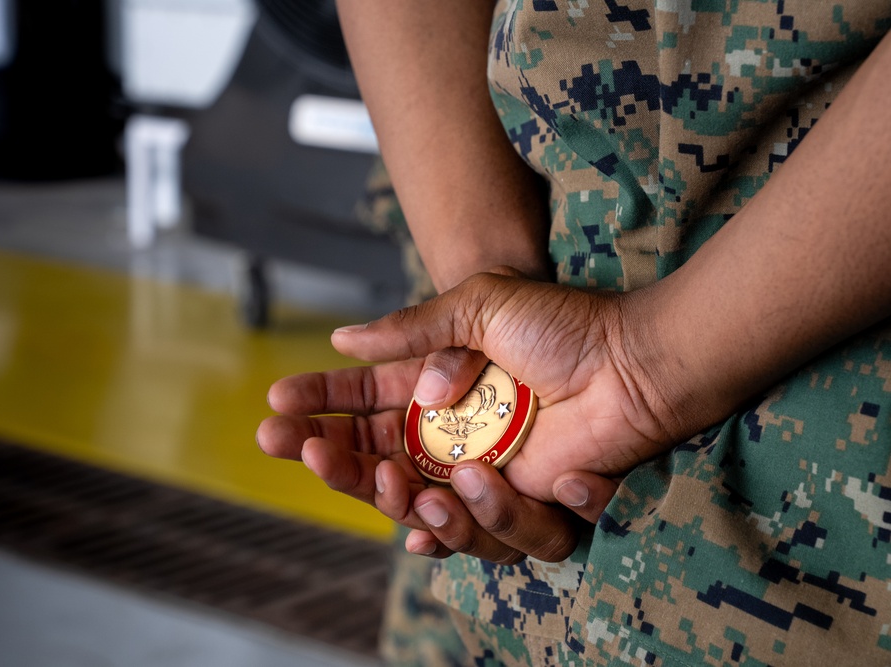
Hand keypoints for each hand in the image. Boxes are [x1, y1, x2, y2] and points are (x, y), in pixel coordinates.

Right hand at [330, 269, 680, 503]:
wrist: (632, 363)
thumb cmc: (563, 326)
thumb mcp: (479, 305)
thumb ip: (411, 328)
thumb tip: (342, 338)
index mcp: (435, 384)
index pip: (362, 401)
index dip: (318, 405)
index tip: (276, 404)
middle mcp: (451, 433)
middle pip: (372, 459)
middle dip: (329, 458)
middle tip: (300, 451)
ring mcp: (482, 470)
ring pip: (417, 503)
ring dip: (395, 497)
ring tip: (399, 481)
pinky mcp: (522, 502)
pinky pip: (485, 531)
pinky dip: (474, 519)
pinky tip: (463, 496)